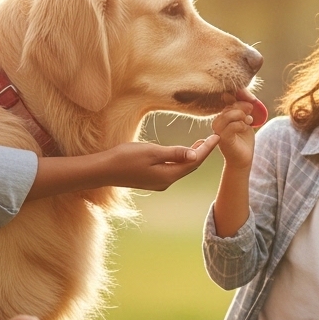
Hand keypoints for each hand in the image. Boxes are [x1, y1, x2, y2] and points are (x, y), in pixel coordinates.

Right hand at [102, 136, 219, 191]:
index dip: (206, 149)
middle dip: (202, 153)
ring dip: (191, 156)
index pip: (194, 161)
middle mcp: (165, 182)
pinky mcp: (151, 179)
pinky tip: (181, 152)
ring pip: (181, 168)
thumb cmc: (124, 158)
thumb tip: (194, 154)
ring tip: (201, 143)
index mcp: (168, 176)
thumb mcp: (152, 152)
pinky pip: (172, 169)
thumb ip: (174, 153)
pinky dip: (180, 159)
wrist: (101, 171)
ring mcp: (158, 182)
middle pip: (190, 167)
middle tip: (212, 138)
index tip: (217, 137)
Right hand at [213, 101, 256, 168]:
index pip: (227, 101)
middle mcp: (218, 123)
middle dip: (242, 106)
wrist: (243, 159)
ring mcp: (219, 132)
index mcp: (222, 117)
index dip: (238, 98)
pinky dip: (240, 125)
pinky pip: (230, 127)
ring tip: (248, 120)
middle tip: (250, 110)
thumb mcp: (246, 120)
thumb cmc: (244, 140)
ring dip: (240, 115)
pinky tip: (245, 127)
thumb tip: (243, 92)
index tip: (250, 102)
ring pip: (227, 116)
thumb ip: (244, 108)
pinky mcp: (223, 140)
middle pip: (227, 107)